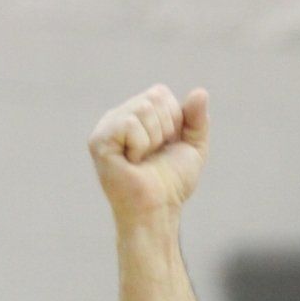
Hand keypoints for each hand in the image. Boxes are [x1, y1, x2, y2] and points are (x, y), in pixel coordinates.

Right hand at [88, 84, 209, 227]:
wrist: (159, 209)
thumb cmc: (171, 183)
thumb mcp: (193, 147)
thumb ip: (197, 119)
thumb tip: (200, 91)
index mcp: (136, 115)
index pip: (161, 93)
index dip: (174, 120)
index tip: (166, 145)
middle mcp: (118, 117)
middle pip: (153, 97)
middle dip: (166, 128)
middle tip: (154, 153)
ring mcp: (106, 128)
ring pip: (143, 108)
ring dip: (154, 139)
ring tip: (142, 158)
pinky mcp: (99, 141)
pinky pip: (130, 124)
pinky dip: (141, 145)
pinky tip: (132, 161)